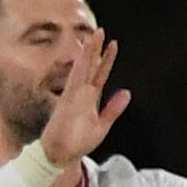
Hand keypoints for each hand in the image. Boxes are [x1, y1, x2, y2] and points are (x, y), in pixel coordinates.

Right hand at [36, 31, 131, 166]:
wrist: (60, 155)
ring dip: (88, 53)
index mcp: (90, 99)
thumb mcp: (102, 126)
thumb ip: (113, 109)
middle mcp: (81, 94)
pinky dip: (79, 67)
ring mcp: (73, 95)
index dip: (107, 60)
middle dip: (96, 49)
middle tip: (101, 31)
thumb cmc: (77, 143)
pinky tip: (84, 55)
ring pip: (82, 69)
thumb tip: (127, 92)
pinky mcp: (67, 100)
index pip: (100, 75)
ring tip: (94, 36)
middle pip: (91, 67)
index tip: (113, 45)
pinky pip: (75, 79)